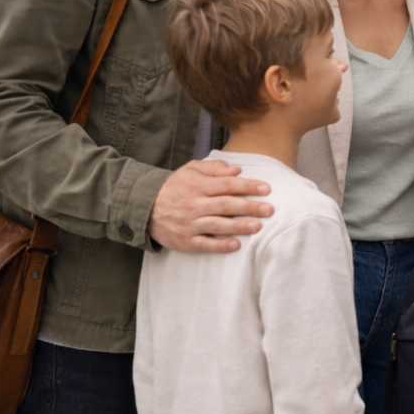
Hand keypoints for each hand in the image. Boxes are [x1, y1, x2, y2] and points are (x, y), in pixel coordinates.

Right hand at [146, 159, 272, 252]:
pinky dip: (220, 245)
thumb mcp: (190, 170)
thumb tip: (237, 170)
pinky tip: (236, 245)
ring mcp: (189, 224)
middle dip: (249, 207)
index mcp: (198, 186)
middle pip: (226, 205)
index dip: (248, 186)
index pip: (227, 185)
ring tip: (257, 226)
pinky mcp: (185, 241)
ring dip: (238, 226)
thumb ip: (214, 168)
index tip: (266, 189)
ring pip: (217, 225)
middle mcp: (194, 204)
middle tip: (269, 209)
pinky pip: (204, 243)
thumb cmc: (174, 187)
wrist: (144, 208)